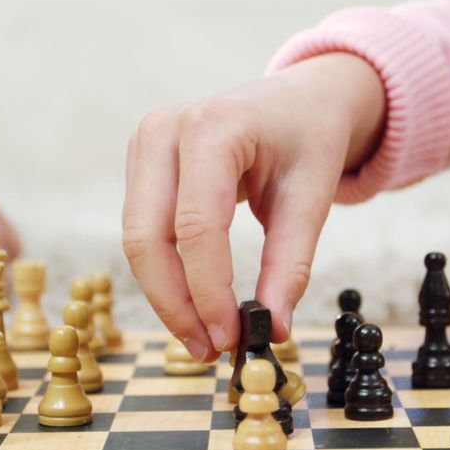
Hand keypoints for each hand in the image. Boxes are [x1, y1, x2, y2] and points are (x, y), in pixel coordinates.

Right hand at [123, 53, 384, 360]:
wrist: (297, 100)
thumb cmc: (308, 138)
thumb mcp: (311, 197)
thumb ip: (290, 264)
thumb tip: (274, 328)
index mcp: (213, 127)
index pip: (196, 227)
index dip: (208, 291)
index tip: (230, 337)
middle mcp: (164, 129)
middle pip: (149, 238)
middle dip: (176, 304)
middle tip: (209, 350)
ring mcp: (144, 143)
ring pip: (138, 240)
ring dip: (166, 297)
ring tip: (202, 339)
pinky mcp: (141, 164)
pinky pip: (142, 231)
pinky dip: (164, 275)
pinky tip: (192, 306)